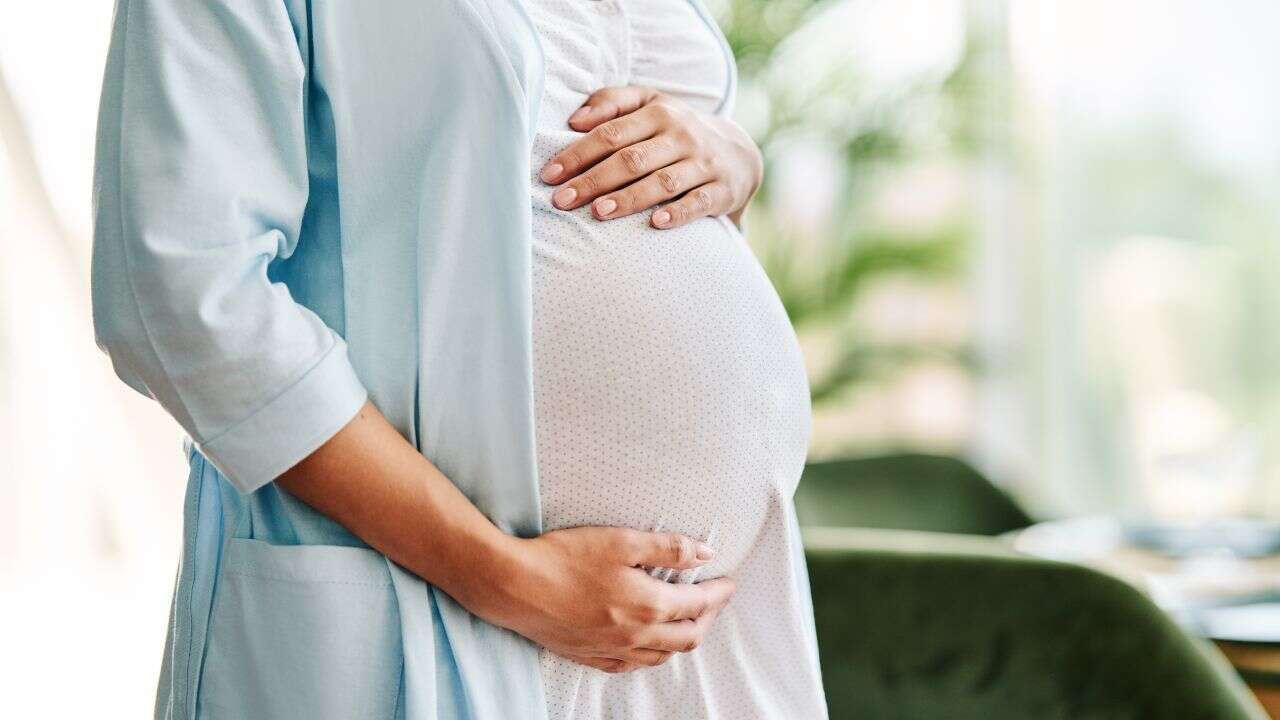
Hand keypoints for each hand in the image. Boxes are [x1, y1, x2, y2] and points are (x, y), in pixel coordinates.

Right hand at [478, 527, 735, 672]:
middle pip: (687, 636)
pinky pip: (632, 666)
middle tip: (714, 601)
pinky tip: (647, 646)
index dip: (719, 593)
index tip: (730, 583)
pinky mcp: (590, 656)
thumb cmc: (565, 558)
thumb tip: (705, 553)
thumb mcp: (621, 541)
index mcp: (649, 605)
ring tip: (687, 622)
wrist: (514, 586)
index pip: (698, 604)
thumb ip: (668, 548)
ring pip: (662, 656)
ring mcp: (612, 650)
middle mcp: (636, 636)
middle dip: (707, 619)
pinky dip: (651, 656)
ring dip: (682, 639)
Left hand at [538, 86, 762, 229]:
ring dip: (630, 198)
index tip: (549, 176)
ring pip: (662, 181)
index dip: (578, 154)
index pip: (610, 134)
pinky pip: (699, 202)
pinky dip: (679, 212)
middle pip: (631, 159)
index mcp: (658, 113)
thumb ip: (611, 102)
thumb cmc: (676, 130)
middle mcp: (681, 135)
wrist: (739, 153)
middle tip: (562, 200)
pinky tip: (657, 224)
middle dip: (594, 180)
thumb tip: (574, 119)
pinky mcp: (721, 190)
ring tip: (599, 212)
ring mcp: (702, 163)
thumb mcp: (649, 104)